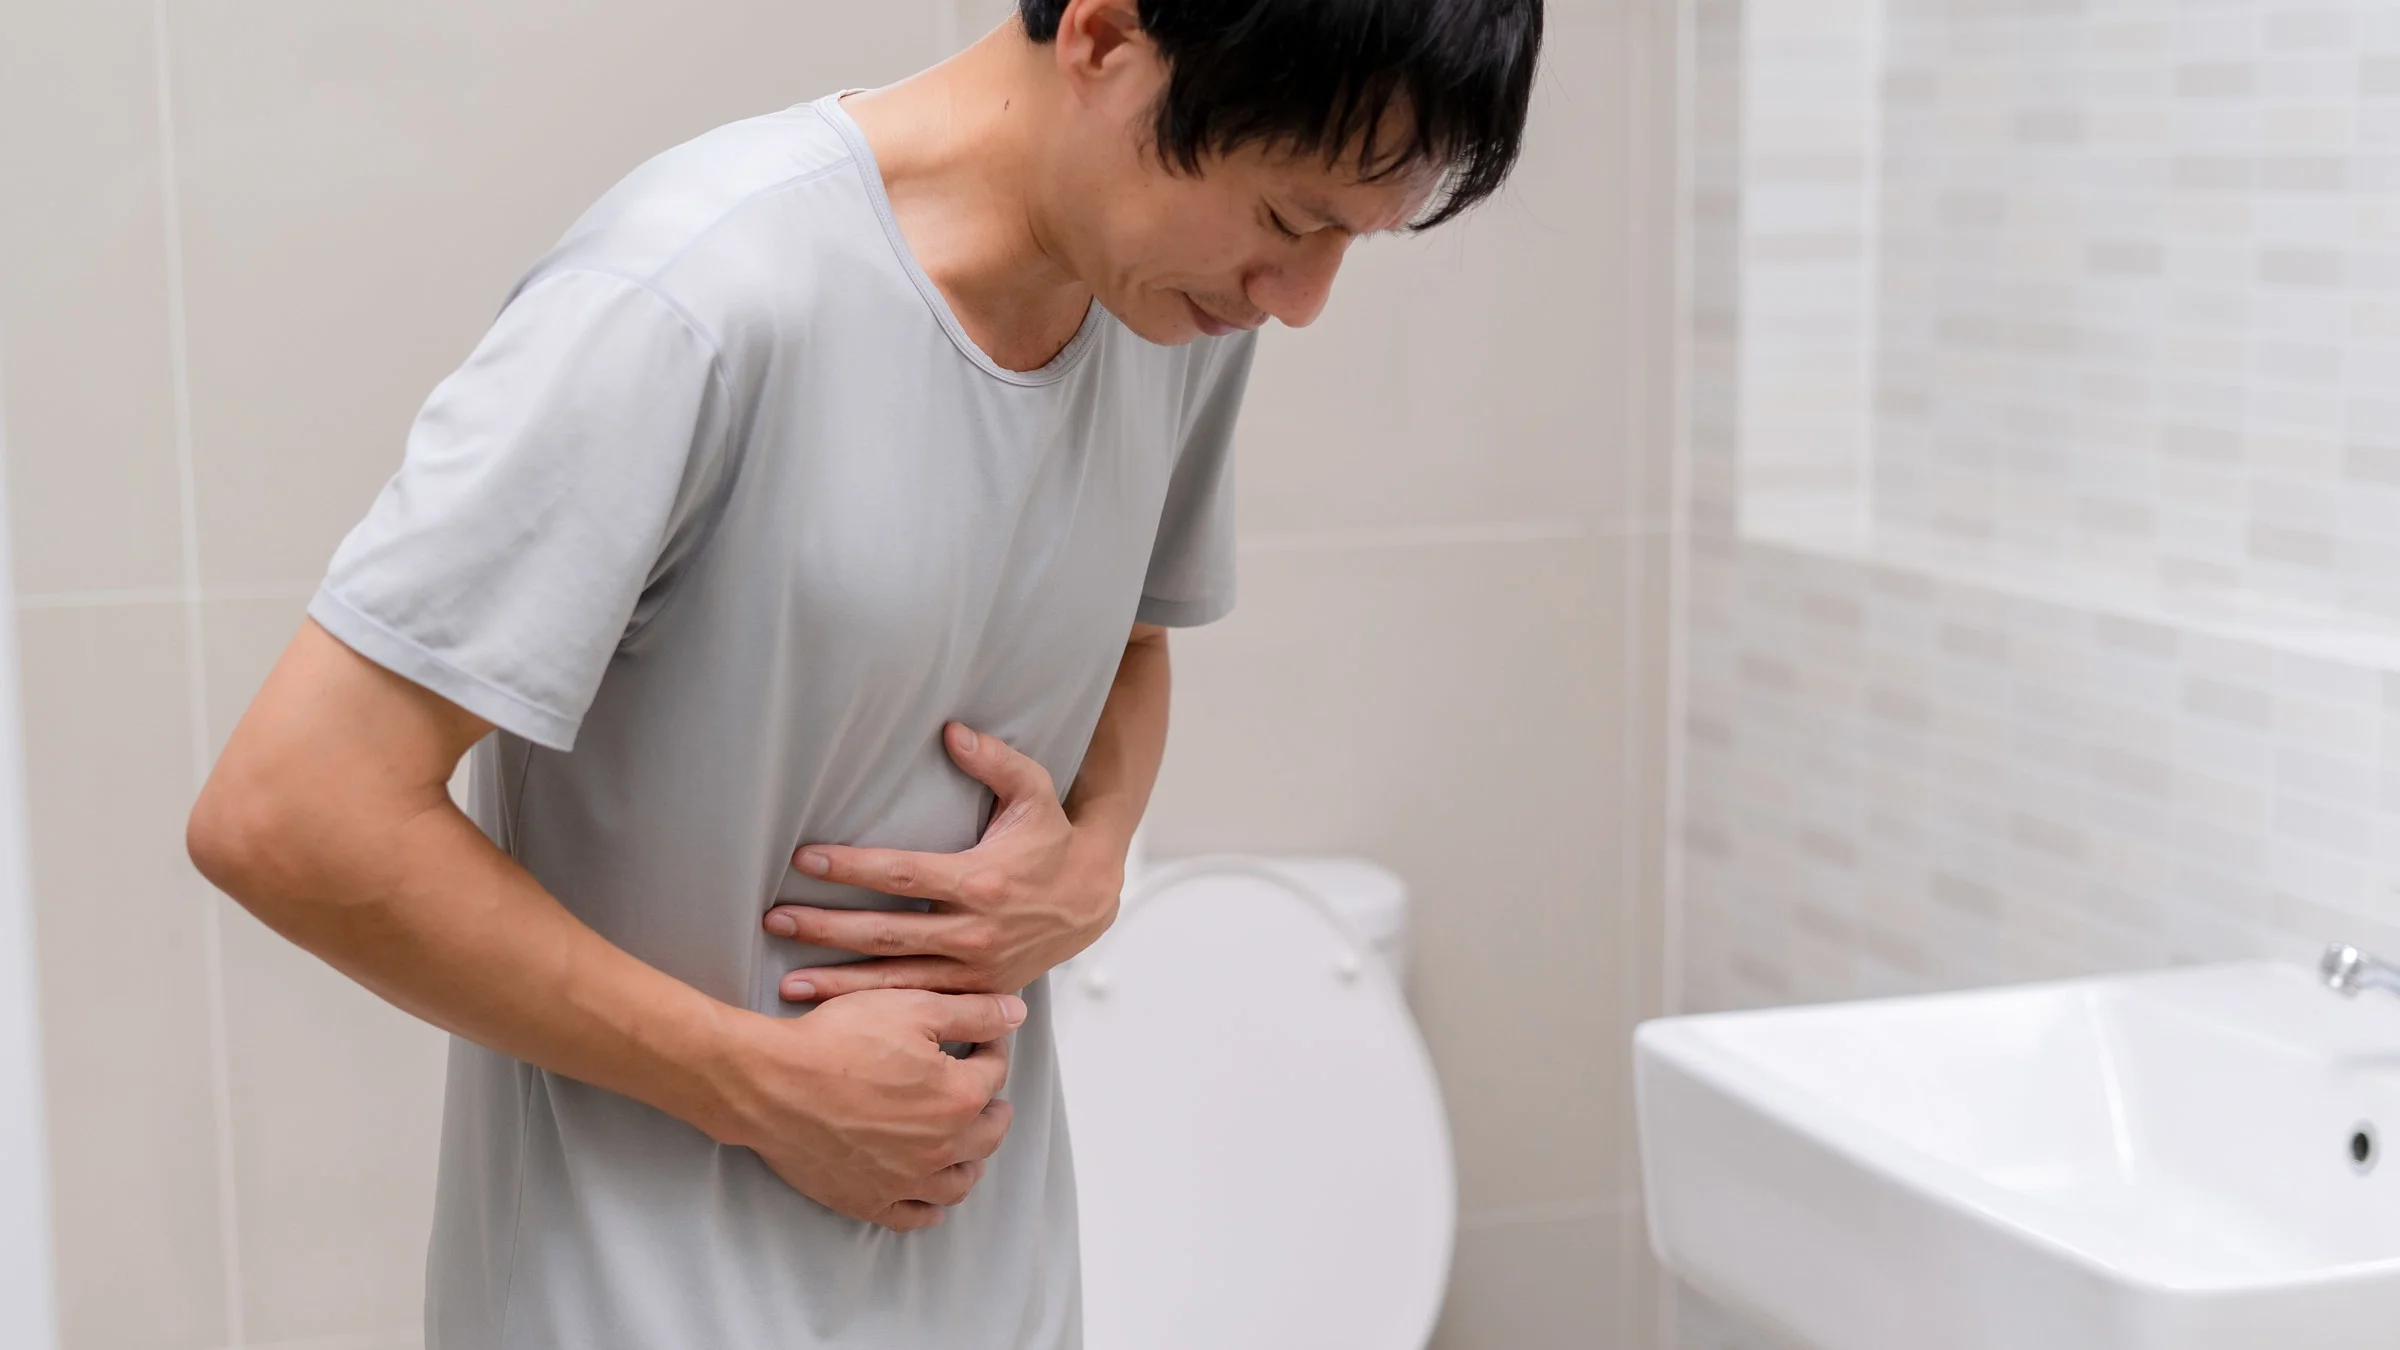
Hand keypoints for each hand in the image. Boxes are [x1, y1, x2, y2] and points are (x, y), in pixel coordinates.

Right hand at [716, 989, 1023, 1230]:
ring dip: (970, 1156)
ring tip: (960, 1136)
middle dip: (990, 1105)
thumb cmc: (836, 1040)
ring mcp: (907, 1181)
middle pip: (990, 1131)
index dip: (991, 1050)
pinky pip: (917, 1216)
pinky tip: (929, 1187)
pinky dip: (931, 1204)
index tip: (979, 1041)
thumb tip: (1017, 1012)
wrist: (770, 1083)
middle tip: (976, 1088)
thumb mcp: (910, 1008)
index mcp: (958, 1098)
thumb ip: (972, 1013)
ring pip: (961, 1180)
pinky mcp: (870, 1201)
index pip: (996, 1073)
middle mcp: (942, 1147)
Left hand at [764, 722, 1125, 1000]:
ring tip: (786, 983)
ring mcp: (976, 969)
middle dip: (825, 928)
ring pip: (896, 981)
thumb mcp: (1034, 791)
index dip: (852, 867)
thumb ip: (994, 760)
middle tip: (774, 920)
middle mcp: (976, 931)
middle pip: (885, 932)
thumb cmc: (1052, 839)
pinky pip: (921, 1004)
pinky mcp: (979, 991)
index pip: (902, 875)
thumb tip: (951, 730)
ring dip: (839, 983)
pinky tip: (839, 1012)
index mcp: (981, 881)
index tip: (806, 859)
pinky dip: (879, 1009)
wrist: (1092, 897)